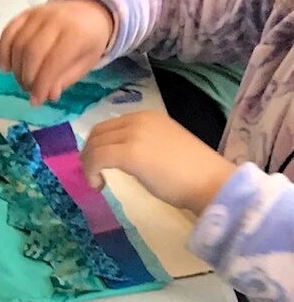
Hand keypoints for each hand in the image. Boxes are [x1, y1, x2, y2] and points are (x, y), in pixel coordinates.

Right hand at [0, 0, 114, 104]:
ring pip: (18, 44)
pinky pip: (8, 32)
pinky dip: (3, 51)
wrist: (90, 11)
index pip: (53, 62)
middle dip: (27, 77)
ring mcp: (38, 14)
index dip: (41, 84)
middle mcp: (55, 20)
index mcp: (76, 34)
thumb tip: (46, 95)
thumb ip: (65, 79)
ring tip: (21, 81)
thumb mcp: (85, 63)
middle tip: (28, 90)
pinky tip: (6, 67)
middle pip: (32, 53)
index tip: (36, 100)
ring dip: (16, 68)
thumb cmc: (89, 42)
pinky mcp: (26, 13)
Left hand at [82, 111, 236, 214]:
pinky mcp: (129, 153)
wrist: (212, 183)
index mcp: (148, 117)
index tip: (99, 164)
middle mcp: (139, 120)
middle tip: (93, 173)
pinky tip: (98, 185)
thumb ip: (141, 144)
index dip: (98, 144)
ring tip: (96, 181)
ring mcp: (134, 135)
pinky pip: (97, 158)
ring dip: (89, 163)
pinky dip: (91, 171)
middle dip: (89, 153)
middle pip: (98, 132)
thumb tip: (119, 154)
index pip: (110, 126)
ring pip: (95, 144)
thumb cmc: (193, 173)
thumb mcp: (163, 147)